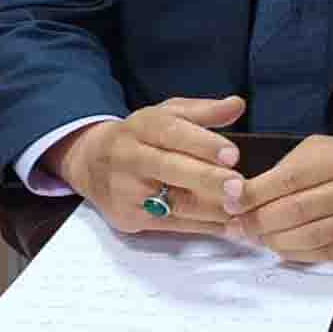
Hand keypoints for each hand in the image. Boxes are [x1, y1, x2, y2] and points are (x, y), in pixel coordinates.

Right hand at [50, 95, 245, 234]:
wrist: (91, 165)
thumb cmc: (140, 137)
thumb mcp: (166, 114)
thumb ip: (203, 111)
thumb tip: (238, 104)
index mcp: (141, 127)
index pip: (172, 133)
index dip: (203, 144)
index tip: (233, 154)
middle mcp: (131, 158)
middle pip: (170, 169)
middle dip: (206, 179)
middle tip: (238, 186)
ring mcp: (128, 191)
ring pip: (174, 202)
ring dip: (211, 209)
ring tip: (241, 208)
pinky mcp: (131, 218)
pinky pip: (173, 224)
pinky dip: (204, 226)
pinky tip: (229, 225)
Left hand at [224, 132, 332, 262]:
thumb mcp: (325, 150)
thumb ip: (289, 170)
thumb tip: (243, 196)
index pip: (289, 179)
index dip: (254, 193)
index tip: (229, 201)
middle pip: (296, 212)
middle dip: (258, 222)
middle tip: (236, 226)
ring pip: (309, 238)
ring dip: (274, 241)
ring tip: (256, 238)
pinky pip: (326, 254)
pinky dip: (297, 253)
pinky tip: (282, 247)